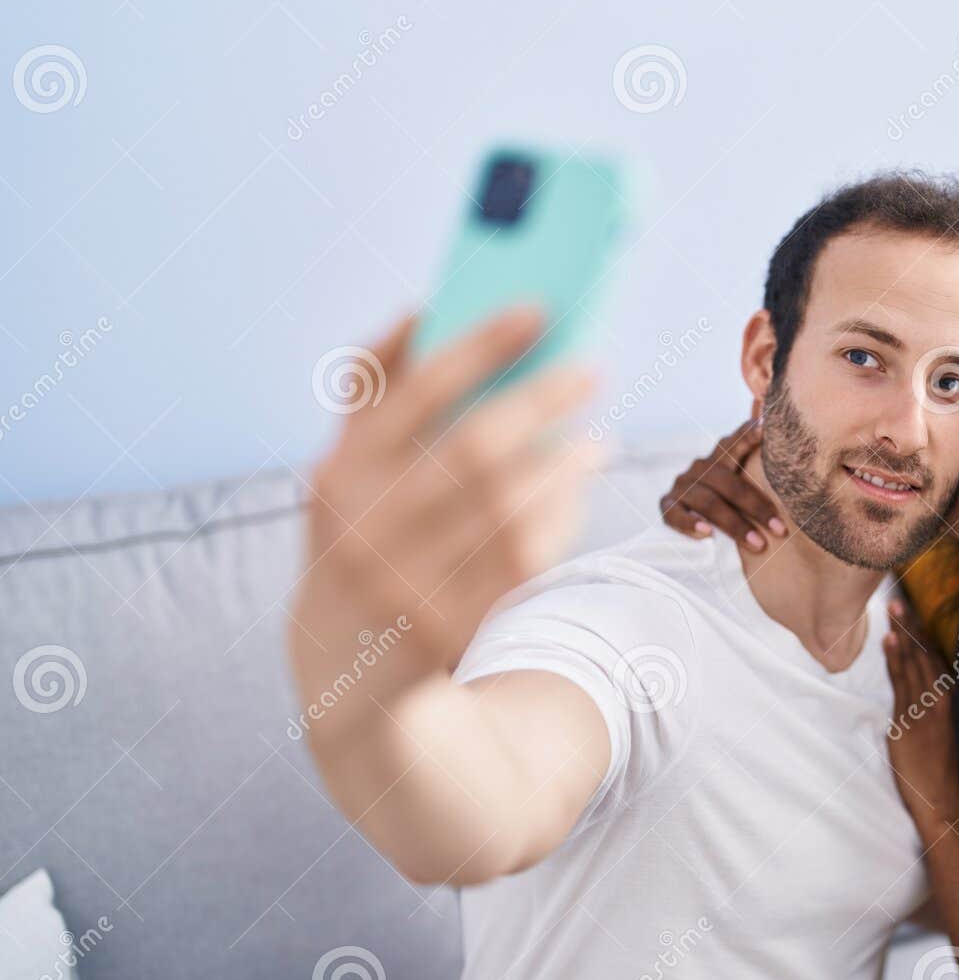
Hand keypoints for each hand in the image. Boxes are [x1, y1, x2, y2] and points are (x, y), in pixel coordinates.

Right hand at [290, 308, 598, 712]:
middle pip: (473, 449)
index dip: (478, 346)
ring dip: (564, 468)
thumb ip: (371, 394)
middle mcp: (364, 525)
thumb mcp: (345, 473)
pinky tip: (575, 497)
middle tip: (594, 370)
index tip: (537, 308)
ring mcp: (402, 583)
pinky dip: (556, 523)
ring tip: (597, 442)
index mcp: (340, 473)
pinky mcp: (443, 628)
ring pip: (509, 511)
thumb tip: (418, 309)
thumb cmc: (362, 539)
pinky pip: (521, 564)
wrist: (344, 670)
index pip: (413, 392)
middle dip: (541, 402)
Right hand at [659, 418, 784, 551]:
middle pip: (728, 483)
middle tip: (780, 529)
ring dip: (734, 525)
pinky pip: (676, 515)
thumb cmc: (729, 501)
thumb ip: (754, 456)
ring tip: (758, 545)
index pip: (734, 443)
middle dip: (756, 507)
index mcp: (720, 458)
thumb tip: (765, 410)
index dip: (747, 436)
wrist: (693, 521)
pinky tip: (707, 534)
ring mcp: (682, 486)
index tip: (765, 428)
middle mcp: (700, 468)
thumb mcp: (742, 482)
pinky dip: (691, 524)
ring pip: (708, 502)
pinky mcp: (667, 506)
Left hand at [883, 596, 958, 833]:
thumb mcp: (943, 732)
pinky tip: (891, 640)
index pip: (934, 656)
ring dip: (902, 633)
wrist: (945, 802)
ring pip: (913, 663)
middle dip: (910, 624)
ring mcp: (924, 709)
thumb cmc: (944, 771)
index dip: (921, 632)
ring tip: (893, 607)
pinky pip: (902, 684)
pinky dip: (897, 659)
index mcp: (950, 698)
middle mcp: (940, 699)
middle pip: (923, 653)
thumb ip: (933, 708)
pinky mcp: (909, 722)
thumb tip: (920, 690)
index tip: (912, 608)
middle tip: (898, 596)